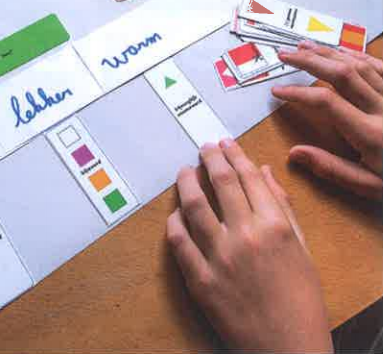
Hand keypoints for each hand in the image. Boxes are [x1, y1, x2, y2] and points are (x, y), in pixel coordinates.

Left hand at [167, 140, 332, 352]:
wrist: (287, 348)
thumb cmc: (301, 300)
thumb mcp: (302, 250)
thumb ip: (282, 207)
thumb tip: (264, 171)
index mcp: (275, 227)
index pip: (249, 177)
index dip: (235, 154)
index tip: (225, 143)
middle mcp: (245, 237)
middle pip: (220, 183)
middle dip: (210, 158)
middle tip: (203, 148)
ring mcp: (219, 258)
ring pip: (194, 206)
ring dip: (186, 183)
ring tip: (185, 171)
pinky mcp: (199, 280)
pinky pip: (178, 242)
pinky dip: (174, 222)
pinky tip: (174, 213)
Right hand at [273, 41, 382, 200]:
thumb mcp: (372, 188)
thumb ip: (333, 169)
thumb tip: (294, 153)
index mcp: (371, 133)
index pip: (326, 102)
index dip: (297, 93)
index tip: (277, 91)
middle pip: (341, 74)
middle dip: (309, 61)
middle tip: (285, 55)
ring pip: (361, 65)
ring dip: (330, 53)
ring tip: (306, 46)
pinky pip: (382, 67)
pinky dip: (358, 57)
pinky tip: (343, 53)